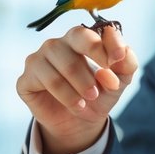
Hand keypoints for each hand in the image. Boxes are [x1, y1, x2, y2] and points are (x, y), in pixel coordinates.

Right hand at [16, 24, 138, 153]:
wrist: (80, 122)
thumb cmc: (99, 93)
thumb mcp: (120, 81)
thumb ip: (127, 64)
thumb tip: (121, 54)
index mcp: (80, 38)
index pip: (92, 31)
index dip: (107, 43)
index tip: (117, 59)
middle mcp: (58, 43)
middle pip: (75, 41)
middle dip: (91, 66)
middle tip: (98, 90)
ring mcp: (39, 58)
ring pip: (61, 64)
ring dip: (79, 86)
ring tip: (88, 101)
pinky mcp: (26, 78)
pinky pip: (45, 81)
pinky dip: (65, 96)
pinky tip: (76, 105)